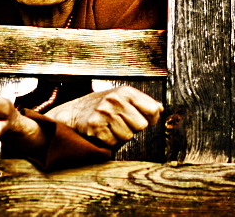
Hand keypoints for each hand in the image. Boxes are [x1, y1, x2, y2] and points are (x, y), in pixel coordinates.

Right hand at [44, 86, 162, 146]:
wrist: (74, 112)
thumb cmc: (103, 106)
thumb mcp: (123, 97)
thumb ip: (143, 103)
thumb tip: (161, 109)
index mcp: (126, 91)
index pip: (153, 109)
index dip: (151, 118)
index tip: (144, 118)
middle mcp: (115, 99)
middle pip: (141, 125)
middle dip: (133, 127)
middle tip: (120, 121)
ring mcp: (104, 113)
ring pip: (128, 136)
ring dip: (120, 135)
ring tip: (110, 126)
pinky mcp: (95, 127)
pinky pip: (113, 143)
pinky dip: (109, 141)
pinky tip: (102, 132)